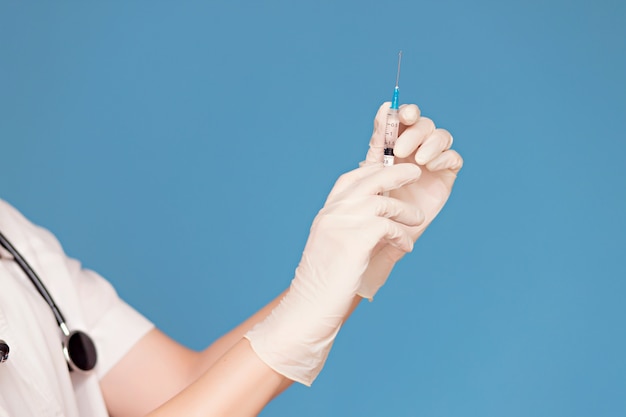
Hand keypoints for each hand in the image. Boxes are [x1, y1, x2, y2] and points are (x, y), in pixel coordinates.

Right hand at [246, 163, 424, 385]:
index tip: (391, 170)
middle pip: (370, 179)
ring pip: (383, 202)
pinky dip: (403, 235)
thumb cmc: (327, 281)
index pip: (350, 179)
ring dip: (406, 210)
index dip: (373, 170)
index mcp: (327, 213)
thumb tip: (383, 215)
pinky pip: (389, 227)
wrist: (312, 305)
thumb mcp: (336, 245)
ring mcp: (343, 224)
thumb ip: (354, 226)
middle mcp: (333, 213)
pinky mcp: (355, 240)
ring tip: (419, 220)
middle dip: (396, 173)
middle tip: (416, 172)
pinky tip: (406, 246)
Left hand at [357, 102, 462, 298]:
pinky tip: (431, 167)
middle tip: (400, 150)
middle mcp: (415, 148)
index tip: (401, 115)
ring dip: (430, 143)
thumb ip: (380, 139)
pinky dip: (444, 157)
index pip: (405, 117)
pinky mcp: (446, 176)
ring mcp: (432, 161)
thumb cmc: (374, 201)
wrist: (385, 233)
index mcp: (394, 142)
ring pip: (441, 136)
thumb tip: (384, 106)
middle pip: (424, 124)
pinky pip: (453, 157)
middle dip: (415, 132)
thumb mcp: (373, 168)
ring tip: (418, 160)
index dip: (406, 111)